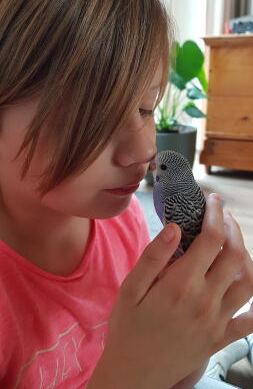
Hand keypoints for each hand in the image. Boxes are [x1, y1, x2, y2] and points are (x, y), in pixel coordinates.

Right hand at [89, 194, 252, 388]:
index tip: (212, 200)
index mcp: (181, 284)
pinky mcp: (221, 338)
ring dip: (246, 256)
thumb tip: (173, 227)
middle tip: (222, 215)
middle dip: (233, 228)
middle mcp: (205, 301)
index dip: (215, 214)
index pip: (211, 239)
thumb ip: (153, 257)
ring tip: (232, 243)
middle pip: (235, 255)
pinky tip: (246, 286)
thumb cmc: (128, 328)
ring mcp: (217, 321)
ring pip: (248, 281)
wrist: (134, 374)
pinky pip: (250, 320)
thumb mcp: (130, 289)